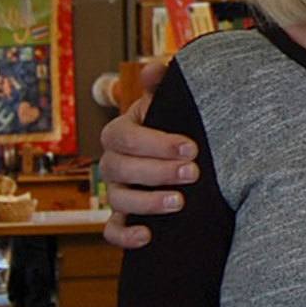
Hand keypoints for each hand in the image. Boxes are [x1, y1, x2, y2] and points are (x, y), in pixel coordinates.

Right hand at [100, 63, 191, 250]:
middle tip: (193, 172)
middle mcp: (114, 163)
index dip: (155, 143)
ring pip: (118, 200)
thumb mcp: (172, 103)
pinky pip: (112, 231)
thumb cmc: (178, 125)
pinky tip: (148, 237)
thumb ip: (164, 84)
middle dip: (157, 171)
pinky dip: (125, 236)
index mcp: (122, 133)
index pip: (125, 137)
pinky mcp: (124, 218)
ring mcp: (117, 192)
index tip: (191, 147)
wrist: (187, 156)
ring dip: (147, 203)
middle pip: (120, 169)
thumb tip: (154, 69)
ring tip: (179, 202)